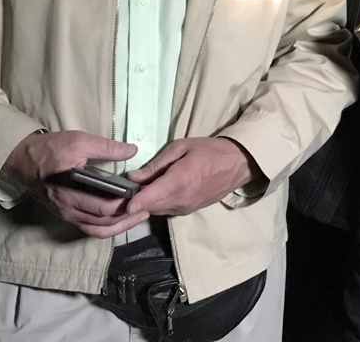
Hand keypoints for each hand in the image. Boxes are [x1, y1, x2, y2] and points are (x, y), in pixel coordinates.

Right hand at [1, 130, 145, 237]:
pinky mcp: (67, 215)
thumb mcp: (79, 140)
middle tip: (148, 205)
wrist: (23, 160)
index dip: (126, 203)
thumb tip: (132, 151)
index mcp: (71, 188)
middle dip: (128, 215)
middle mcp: (68, 207)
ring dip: (120, 226)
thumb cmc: (51, 149)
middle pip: (104, 220)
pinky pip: (89, 229)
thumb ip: (106, 147)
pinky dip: (107, 228)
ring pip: (98, 229)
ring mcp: (67, 214)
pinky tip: (121, 220)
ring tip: (140, 215)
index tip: (144, 194)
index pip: (103, 205)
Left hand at [126, 138, 258, 216]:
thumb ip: (157, 163)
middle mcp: (181, 199)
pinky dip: (157, 203)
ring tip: (139, 189)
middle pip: (149, 206)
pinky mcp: (188, 212)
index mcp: (179, 180)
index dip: (135, 203)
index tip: (123, 205)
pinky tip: (156, 192)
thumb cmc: (209, 151)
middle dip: (135, 201)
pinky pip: (166, 210)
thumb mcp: (181, 147)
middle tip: (122, 190)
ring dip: (146, 203)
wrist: (236, 165)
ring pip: (156, 210)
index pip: (152, 197)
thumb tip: (134, 176)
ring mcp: (185, 208)